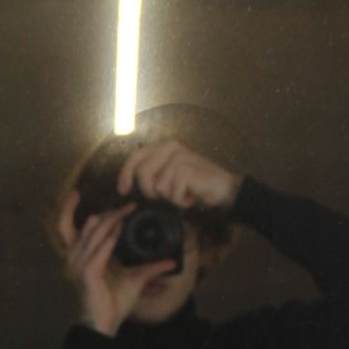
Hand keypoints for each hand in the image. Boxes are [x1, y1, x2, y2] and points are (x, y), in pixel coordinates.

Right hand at [55, 191, 176, 337]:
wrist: (105, 324)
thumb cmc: (114, 302)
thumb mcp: (135, 279)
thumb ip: (151, 268)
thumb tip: (171, 262)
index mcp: (84, 255)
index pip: (71, 225)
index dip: (73, 208)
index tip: (85, 195)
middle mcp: (78, 257)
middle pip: (88, 224)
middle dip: (109, 213)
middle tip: (128, 206)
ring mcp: (80, 265)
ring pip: (93, 232)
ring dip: (111, 220)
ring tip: (127, 212)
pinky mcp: (87, 274)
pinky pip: (98, 251)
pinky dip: (109, 238)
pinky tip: (120, 228)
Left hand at [115, 140, 240, 211]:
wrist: (225, 189)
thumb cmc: (196, 185)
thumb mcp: (171, 176)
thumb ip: (153, 174)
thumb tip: (129, 185)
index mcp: (165, 147)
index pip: (135, 157)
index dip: (125, 174)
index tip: (123, 191)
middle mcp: (171, 148)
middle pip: (142, 173)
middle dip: (149, 191)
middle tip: (165, 197)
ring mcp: (180, 158)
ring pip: (157, 186)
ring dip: (169, 197)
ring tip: (183, 194)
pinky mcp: (187, 170)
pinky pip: (171, 194)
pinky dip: (181, 201)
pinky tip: (191, 196)